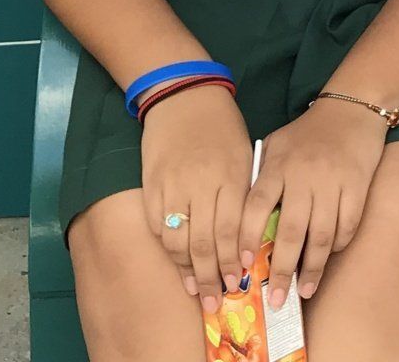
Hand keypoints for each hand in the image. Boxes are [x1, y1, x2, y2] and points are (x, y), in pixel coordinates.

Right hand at [139, 85, 253, 315]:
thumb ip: (243, 195)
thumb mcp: (244, 156)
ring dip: (188, 270)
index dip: (233, 260)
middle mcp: (201, 184)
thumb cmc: (222, 127)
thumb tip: (246, 239)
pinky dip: (168, 248)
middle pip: (204, 242)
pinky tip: (177, 263)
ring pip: (178, 239)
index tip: (239, 282)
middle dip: (211, 277)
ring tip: (197, 290)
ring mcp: (173, 185)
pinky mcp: (152, 185)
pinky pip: (159, 225)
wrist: (183, 96)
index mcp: (231, 176)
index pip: (231, 229)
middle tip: (216, 301)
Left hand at [240, 96, 388, 304]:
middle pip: (291, 230)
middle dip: (282, 269)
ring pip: (322, 234)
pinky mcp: (357, 185)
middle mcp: (304, 175)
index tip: (242, 265)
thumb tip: (243, 220)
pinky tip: (329, 257)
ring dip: (313, 268)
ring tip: (304, 291)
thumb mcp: (276, 145)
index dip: (248, 237)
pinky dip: (338, 245)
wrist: (351, 108)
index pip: (256, 205)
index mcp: (278, 166)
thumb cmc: (307, 132)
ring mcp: (332, 181)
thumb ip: (260, 176)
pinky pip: (348, 224)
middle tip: (276, 300)